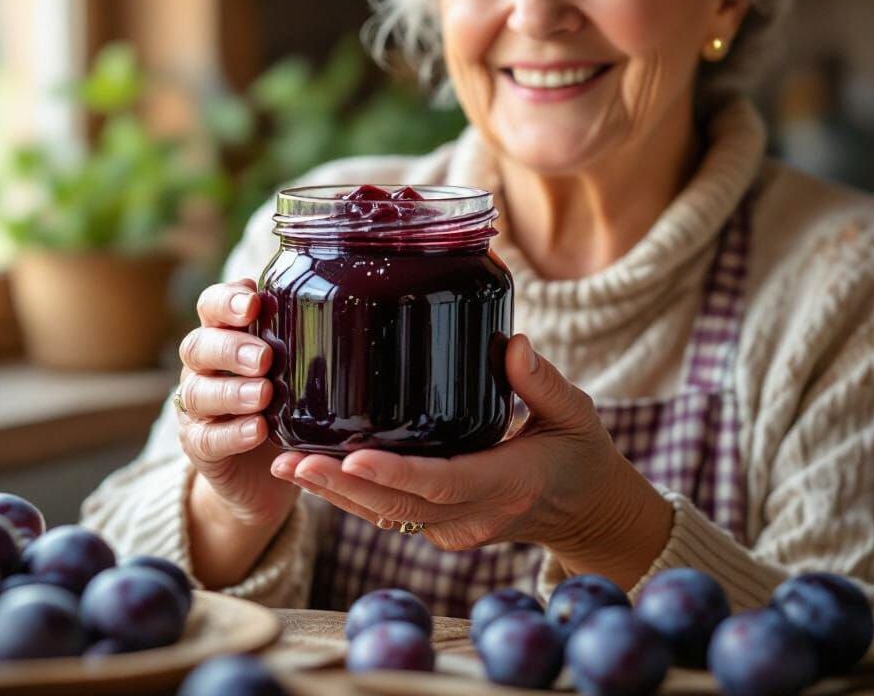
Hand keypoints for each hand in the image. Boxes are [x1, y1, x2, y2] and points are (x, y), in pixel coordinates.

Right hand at [176, 278, 296, 529]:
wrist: (262, 474)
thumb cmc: (288, 407)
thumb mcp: (301, 371)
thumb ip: (314, 342)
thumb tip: (362, 314)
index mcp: (227, 337)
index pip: (212, 307)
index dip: (226, 300)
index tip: (253, 302)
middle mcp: (204, 367)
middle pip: (198, 346)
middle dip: (231, 348)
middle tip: (264, 357)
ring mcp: (198, 408)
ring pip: (197, 391)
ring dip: (231, 391)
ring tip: (263, 395)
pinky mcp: (199, 447)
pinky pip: (205, 438)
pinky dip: (231, 433)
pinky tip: (256, 430)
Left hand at [270, 335, 672, 589]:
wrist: (588, 512)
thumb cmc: (581, 455)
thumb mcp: (575, 415)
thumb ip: (543, 382)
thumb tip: (513, 344)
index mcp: (508, 484)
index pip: (443, 483)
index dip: (395, 474)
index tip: (352, 459)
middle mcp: (474, 516)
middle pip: (398, 507)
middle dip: (341, 486)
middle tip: (291, 460)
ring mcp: (456, 529)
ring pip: (387, 515)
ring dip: (335, 494)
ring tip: (285, 464)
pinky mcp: (443, 528)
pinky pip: (393, 514)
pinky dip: (353, 496)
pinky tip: (316, 471)